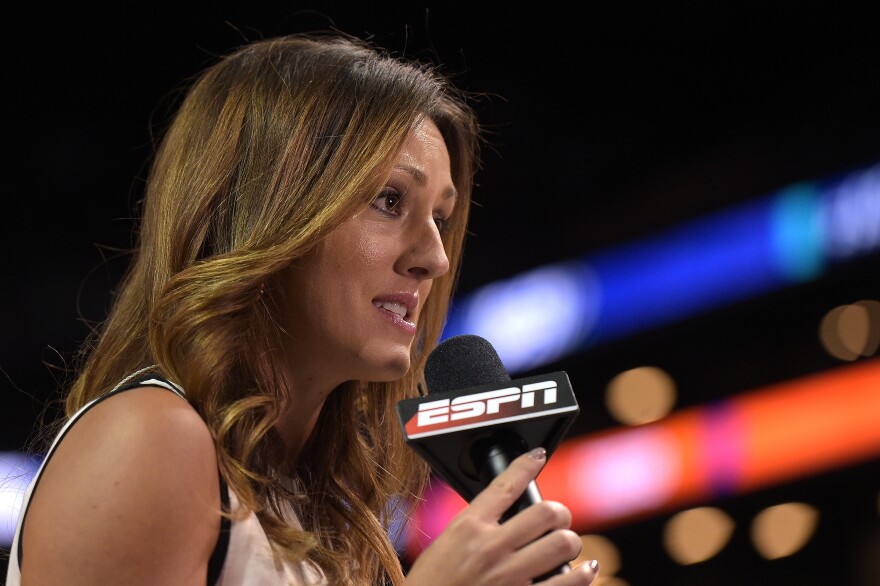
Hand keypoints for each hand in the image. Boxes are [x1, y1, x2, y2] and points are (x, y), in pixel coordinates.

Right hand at [404, 447, 598, 584]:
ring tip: (567, 545)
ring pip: (563, 544)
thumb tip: (505, 515)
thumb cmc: (432, 584)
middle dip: (560, 513)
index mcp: (468, 528)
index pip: (505, 486)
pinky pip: (566, 584)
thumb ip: (474, 529)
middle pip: (546, 513)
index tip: (537, 456)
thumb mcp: (445, 545)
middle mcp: (490, 548)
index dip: (526, 465)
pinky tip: (584, 570)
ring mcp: (508, 577)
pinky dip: (582, 575)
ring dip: (570, 543)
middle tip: (558, 519)